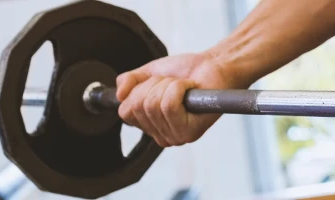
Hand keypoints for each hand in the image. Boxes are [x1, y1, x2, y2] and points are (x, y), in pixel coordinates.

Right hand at [116, 53, 243, 146]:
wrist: (215, 65)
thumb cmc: (187, 71)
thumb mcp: (148, 73)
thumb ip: (128, 82)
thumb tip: (119, 95)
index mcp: (151, 126)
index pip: (125, 112)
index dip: (138, 90)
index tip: (157, 83)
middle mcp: (162, 136)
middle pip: (138, 107)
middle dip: (154, 85)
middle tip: (173, 84)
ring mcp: (176, 136)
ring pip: (153, 104)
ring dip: (168, 85)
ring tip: (183, 86)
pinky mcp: (190, 132)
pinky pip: (169, 104)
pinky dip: (179, 88)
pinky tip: (191, 89)